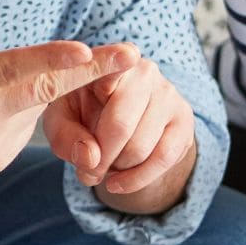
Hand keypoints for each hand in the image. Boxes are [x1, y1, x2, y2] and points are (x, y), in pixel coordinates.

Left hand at [42, 57, 195, 196]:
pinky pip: (164, 158)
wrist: (117, 122)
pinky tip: (118, 183)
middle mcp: (144, 71)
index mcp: (109, 61)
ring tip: (103, 169)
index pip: (110, 67)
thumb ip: (65, 137)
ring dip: (117, 169)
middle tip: (87, 172)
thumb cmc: (81, 114)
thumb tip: (91, 158)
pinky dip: (137, 179)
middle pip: (121, 125)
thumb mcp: (61, 121)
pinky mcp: (184, 119)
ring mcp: (168, 94)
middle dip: (100, 158)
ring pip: (141, 147)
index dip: (106, 81)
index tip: (102, 90)